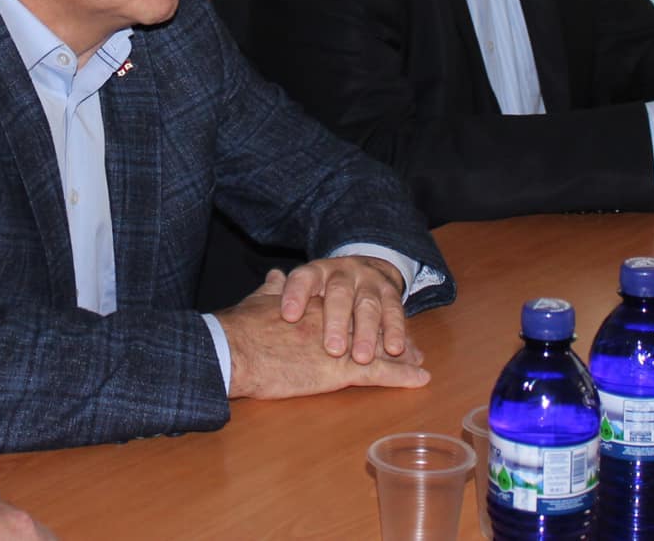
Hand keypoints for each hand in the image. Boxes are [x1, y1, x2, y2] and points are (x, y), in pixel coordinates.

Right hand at [221, 270, 429, 400]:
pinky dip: (401, 376)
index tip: (374, 318)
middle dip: (388, 332)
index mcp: (312, 304)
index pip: (346, 306)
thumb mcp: (259, 302)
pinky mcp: (340, 370)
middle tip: (406, 342)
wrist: (234, 351)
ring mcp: (339, 345)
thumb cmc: (240, 330)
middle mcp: (332, 319)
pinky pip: (379, 373)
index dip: (362, 313)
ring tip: (419, 359)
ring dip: (401, 354)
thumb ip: (273, 290)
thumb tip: (276, 276)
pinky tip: (419, 378)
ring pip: (379, 346)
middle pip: (369, 322)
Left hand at [276, 255, 408, 362]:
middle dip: (337, 322)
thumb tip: (268, 280)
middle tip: (332, 349)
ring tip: (362, 358)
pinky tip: (397, 350)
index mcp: (316, 272)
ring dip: (368, 333)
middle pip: (339, 294)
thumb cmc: (322, 289)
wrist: (364, 268)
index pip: (302, 279)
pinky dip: (396, 332)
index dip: (295, 295)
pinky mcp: (391, 295)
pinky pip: (395, 313)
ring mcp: (369, 282)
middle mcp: (343, 273)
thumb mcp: (302, 288)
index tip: (288, 316)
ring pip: (368, 306)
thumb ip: (279, 291)